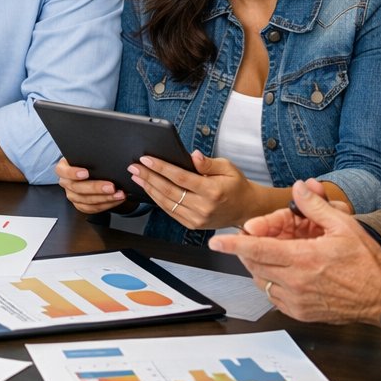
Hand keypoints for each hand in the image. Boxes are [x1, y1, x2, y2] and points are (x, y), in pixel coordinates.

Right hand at [54, 157, 124, 213]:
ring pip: (86, 200)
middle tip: (111, 186)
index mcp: (63, 168)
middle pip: (77, 188)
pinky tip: (116, 200)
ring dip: (104, 198)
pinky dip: (106, 205)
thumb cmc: (88, 160)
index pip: (63, 171)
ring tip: (118, 194)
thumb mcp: (87, 154)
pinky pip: (92, 208)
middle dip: (96, 188)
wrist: (91, 169)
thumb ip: (91, 155)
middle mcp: (66, 183)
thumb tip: (105, 153)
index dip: (73, 173)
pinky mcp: (80, 205)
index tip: (86, 173)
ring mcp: (72, 195)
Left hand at [128, 150, 255, 229]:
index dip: (161, 168)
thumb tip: (193, 156)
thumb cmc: (236, 186)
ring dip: (149, 189)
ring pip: (166, 203)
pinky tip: (149, 189)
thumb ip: (208, 163)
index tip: (147, 159)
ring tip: (137, 177)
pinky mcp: (192, 224)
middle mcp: (203, 207)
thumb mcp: (227, 167)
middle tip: (134, 167)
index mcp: (213, 191)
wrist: (245, 209)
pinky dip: (157, 200)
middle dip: (149, 177)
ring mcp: (197, 218)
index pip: (180, 178)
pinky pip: (170, 212)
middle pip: (169, 191)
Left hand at [208, 180, 380, 324]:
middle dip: (246, 252)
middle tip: (249, 239)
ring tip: (269, 254)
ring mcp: (297, 301)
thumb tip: (299, 187)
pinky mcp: (300, 313)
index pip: (258, 251)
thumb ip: (315, 206)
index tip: (215, 242)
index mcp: (304, 259)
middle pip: (255, 266)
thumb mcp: (344, 226)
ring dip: (258, 267)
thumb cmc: (366, 262)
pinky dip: (271, 283)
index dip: (234, 245)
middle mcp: (296, 282)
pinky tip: (283, 272)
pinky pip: (274, 297)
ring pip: (262, 282)